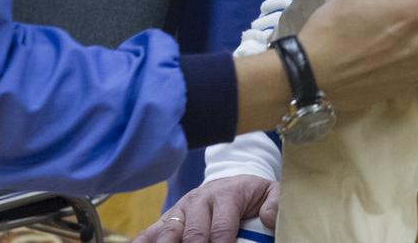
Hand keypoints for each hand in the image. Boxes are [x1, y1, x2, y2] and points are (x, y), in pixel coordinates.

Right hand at [132, 176, 278, 242]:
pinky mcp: (168, 218)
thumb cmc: (251, 194)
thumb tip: (269, 217)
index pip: (221, 228)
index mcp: (226, 195)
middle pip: (193, 234)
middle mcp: (199, 200)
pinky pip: (150, 231)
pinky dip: (143, 242)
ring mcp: (181, 209)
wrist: (231, 181)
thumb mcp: (269, 192)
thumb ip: (275, 202)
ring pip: (169, 232)